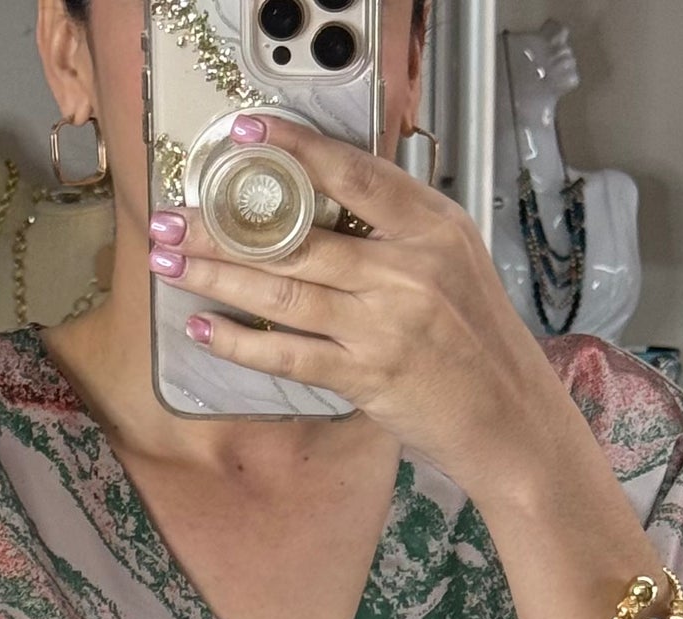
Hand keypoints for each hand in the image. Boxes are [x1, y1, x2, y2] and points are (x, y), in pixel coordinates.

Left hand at [146, 115, 569, 504]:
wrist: (509, 417)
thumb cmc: (477, 342)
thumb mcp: (453, 264)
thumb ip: (398, 234)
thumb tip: (326, 211)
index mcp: (432, 227)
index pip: (352, 173)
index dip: (293, 150)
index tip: (244, 137)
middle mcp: (408, 267)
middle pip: (298, 237)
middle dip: (223, 227)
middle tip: (172, 220)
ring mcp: (385, 322)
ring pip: (283, 291)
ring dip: (218, 276)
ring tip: (172, 264)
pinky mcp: (368, 374)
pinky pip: (289, 353)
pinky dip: (241, 342)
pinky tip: (204, 328)